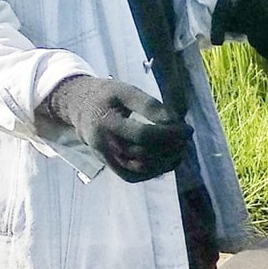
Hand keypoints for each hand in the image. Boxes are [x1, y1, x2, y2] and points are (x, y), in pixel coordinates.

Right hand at [38, 74, 188, 182]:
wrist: (80, 108)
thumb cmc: (107, 97)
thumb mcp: (126, 91)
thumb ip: (149, 105)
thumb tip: (174, 121)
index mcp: (107, 122)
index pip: (142, 135)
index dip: (169, 134)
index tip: (187, 129)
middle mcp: (104, 144)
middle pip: (143, 155)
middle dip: (171, 148)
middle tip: (185, 137)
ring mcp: (106, 158)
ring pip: (140, 170)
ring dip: (166, 162)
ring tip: (181, 148)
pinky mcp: (111, 166)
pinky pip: (134, 177)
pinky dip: (156, 171)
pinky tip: (171, 160)